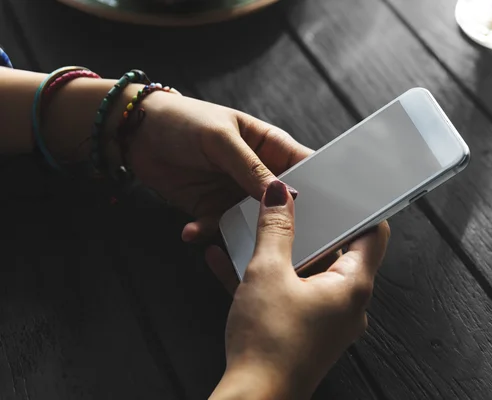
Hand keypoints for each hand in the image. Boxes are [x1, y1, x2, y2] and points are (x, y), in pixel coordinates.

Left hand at [125, 91, 310, 241]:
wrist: (135, 132)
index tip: (327, 211)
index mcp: (269, 146)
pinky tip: (191, 231)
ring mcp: (235, 193)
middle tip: (285, 239)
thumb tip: (281, 194)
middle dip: (284, 219)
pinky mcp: (211, 208)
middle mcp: (258, 173)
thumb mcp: (220, 139)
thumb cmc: (183, 120)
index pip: (305, 167)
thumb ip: (250, 167)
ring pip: (254, 221)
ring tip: (236, 243)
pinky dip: (206, 232)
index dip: (319, 187)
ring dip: (244, 233)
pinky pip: (218, 227)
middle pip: (282, 202)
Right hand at [207, 180, 389, 399]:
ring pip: (307, 273)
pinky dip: (267, 278)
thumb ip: (275, 230)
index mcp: (352, 286)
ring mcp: (326, 320)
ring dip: (279, 253)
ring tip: (251, 232)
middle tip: (289, 205)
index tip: (340, 191)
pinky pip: (289, 294)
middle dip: (309, 228)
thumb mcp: (267, 274)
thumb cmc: (269, 344)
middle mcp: (347, 304)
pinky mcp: (305, 331)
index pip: (373, 234)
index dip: (359, 208)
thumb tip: (281, 196)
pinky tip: (229, 262)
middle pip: (336, 251)